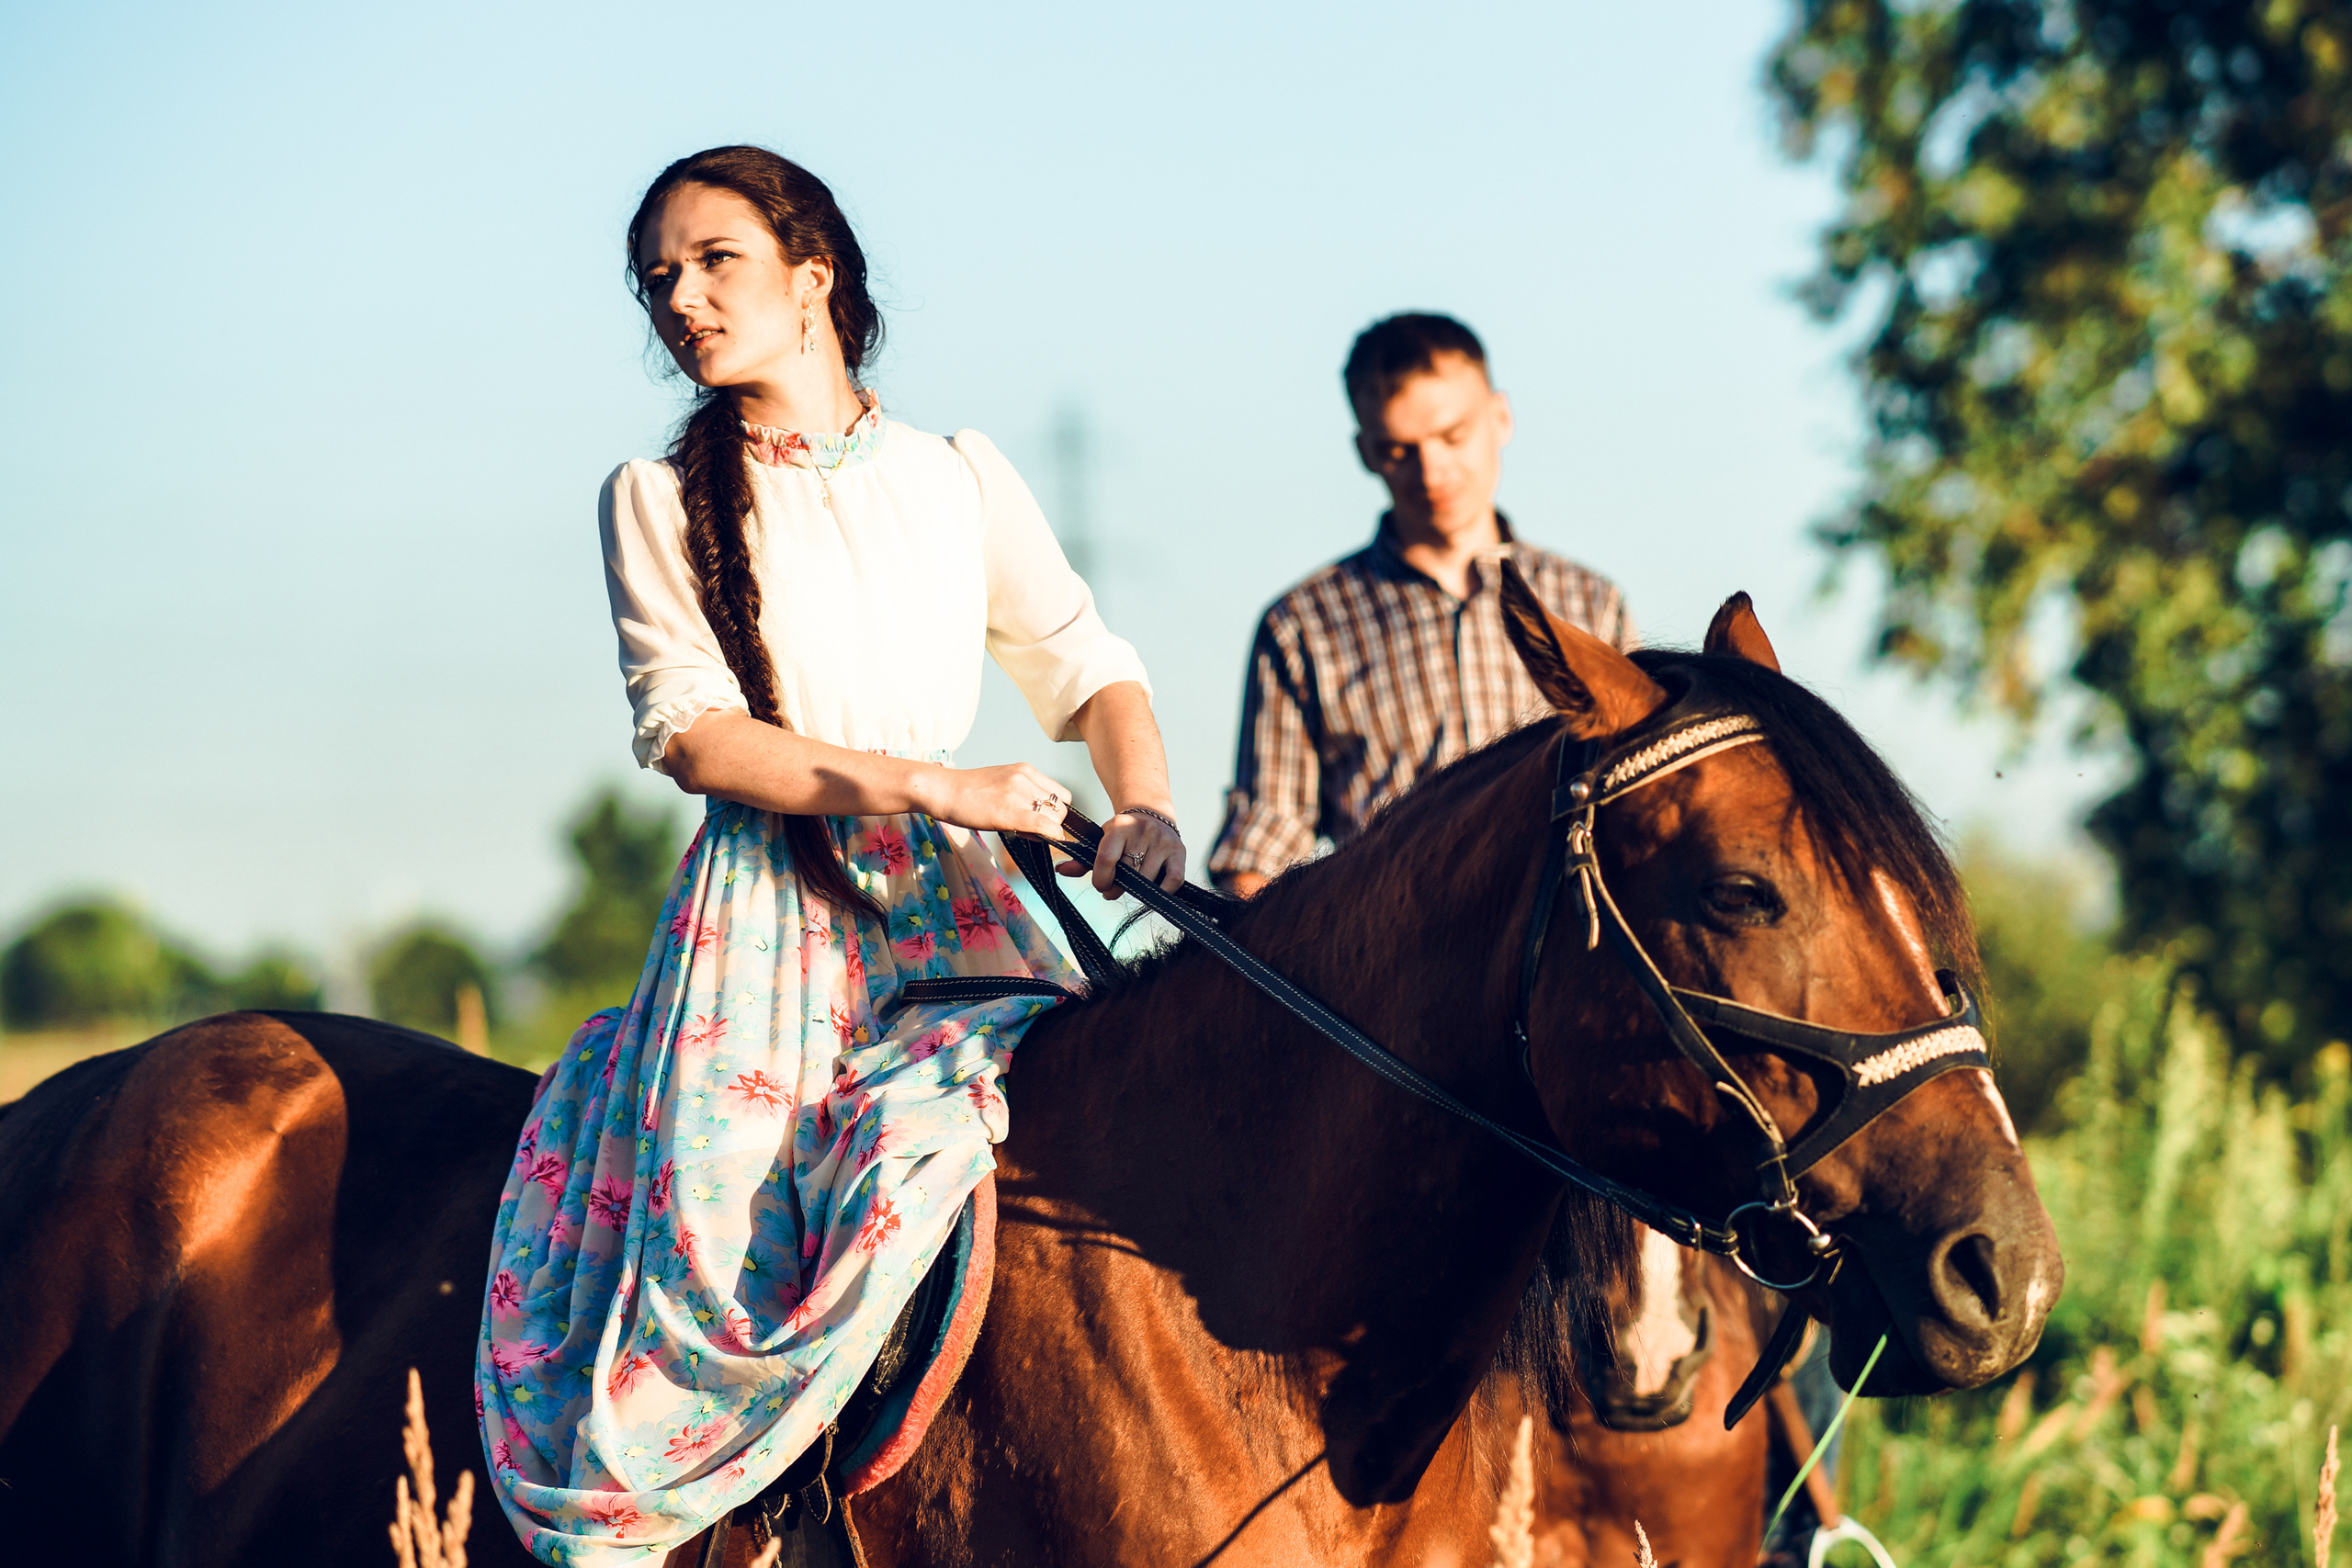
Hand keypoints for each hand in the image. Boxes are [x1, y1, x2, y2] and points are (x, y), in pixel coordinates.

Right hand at [924, 763, 1074, 837]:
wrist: (943, 790)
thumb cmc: (968, 792)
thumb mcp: (1002, 783)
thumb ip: (1024, 795)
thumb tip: (1041, 819)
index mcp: (1026, 770)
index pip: (1060, 794)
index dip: (1055, 811)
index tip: (1042, 820)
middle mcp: (1026, 778)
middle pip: (1061, 807)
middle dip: (1052, 822)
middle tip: (1031, 829)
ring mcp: (1018, 793)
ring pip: (1055, 817)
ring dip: (1047, 829)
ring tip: (1024, 831)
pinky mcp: (1009, 811)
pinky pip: (1043, 824)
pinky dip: (1050, 834)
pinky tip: (1044, 838)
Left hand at [1057, 808, 1185, 900]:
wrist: (1151, 813)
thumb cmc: (1122, 835)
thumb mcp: (1100, 841)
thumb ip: (1081, 859)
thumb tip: (1060, 871)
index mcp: (1119, 826)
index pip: (1107, 858)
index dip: (1102, 879)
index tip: (1101, 886)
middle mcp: (1142, 830)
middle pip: (1128, 873)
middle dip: (1118, 887)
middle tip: (1115, 888)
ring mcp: (1162, 840)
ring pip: (1148, 880)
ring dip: (1139, 890)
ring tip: (1133, 886)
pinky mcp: (1179, 850)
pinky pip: (1173, 880)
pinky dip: (1163, 891)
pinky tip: (1153, 889)